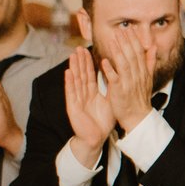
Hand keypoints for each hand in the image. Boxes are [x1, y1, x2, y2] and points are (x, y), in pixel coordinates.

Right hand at [61, 47, 112, 166]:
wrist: (96, 138)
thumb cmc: (102, 122)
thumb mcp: (109, 101)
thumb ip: (110, 88)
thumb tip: (116, 75)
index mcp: (92, 92)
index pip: (90, 74)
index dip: (89, 63)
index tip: (88, 50)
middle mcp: (83, 94)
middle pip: (82, 74)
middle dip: (80, 61)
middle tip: (79, 47)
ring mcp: (77, 99)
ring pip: (76, 80)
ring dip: (74, 68)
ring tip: (73, 55)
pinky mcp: (73, 107)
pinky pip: (71, 93)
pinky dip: (70, 82)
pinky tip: (68, 72)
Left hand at [100, 31, 156, 135]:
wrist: (138, 117)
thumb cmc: (140, 97)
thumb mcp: (148, 78)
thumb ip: (149, 61)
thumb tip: (154, 46)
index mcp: (143, 72)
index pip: (139, 53)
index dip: (134, 40)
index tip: (129, 30)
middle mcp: (137, 76)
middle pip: (132, 55)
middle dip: (126, 42)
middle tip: (120, 30)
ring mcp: (129, 83)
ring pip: (124, 64)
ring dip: (118, 51)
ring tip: (112, 40)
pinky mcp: (120, 91)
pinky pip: (115, 79)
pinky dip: (110, 70)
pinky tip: (104, 61)